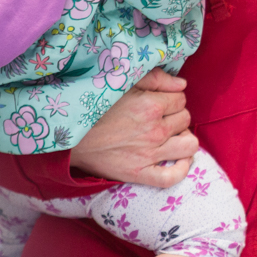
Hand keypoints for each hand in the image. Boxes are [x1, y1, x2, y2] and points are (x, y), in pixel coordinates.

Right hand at [67, 69, 197, 186]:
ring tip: (171, 136)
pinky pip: (172, 177)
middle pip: (185, 119)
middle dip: (176, 116)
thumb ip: (156, 79)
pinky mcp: (138, 174)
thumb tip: (182, 84)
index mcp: (151, 106)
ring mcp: (148, 155)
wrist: (68, 135)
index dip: (172, 98)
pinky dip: (181, 169)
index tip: (159, 101)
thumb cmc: (95, 106)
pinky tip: (178, 160)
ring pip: (189, 145)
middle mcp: (154, 131)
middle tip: (159, 118)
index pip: (181, 99)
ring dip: (183, 139)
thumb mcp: (123, 82)